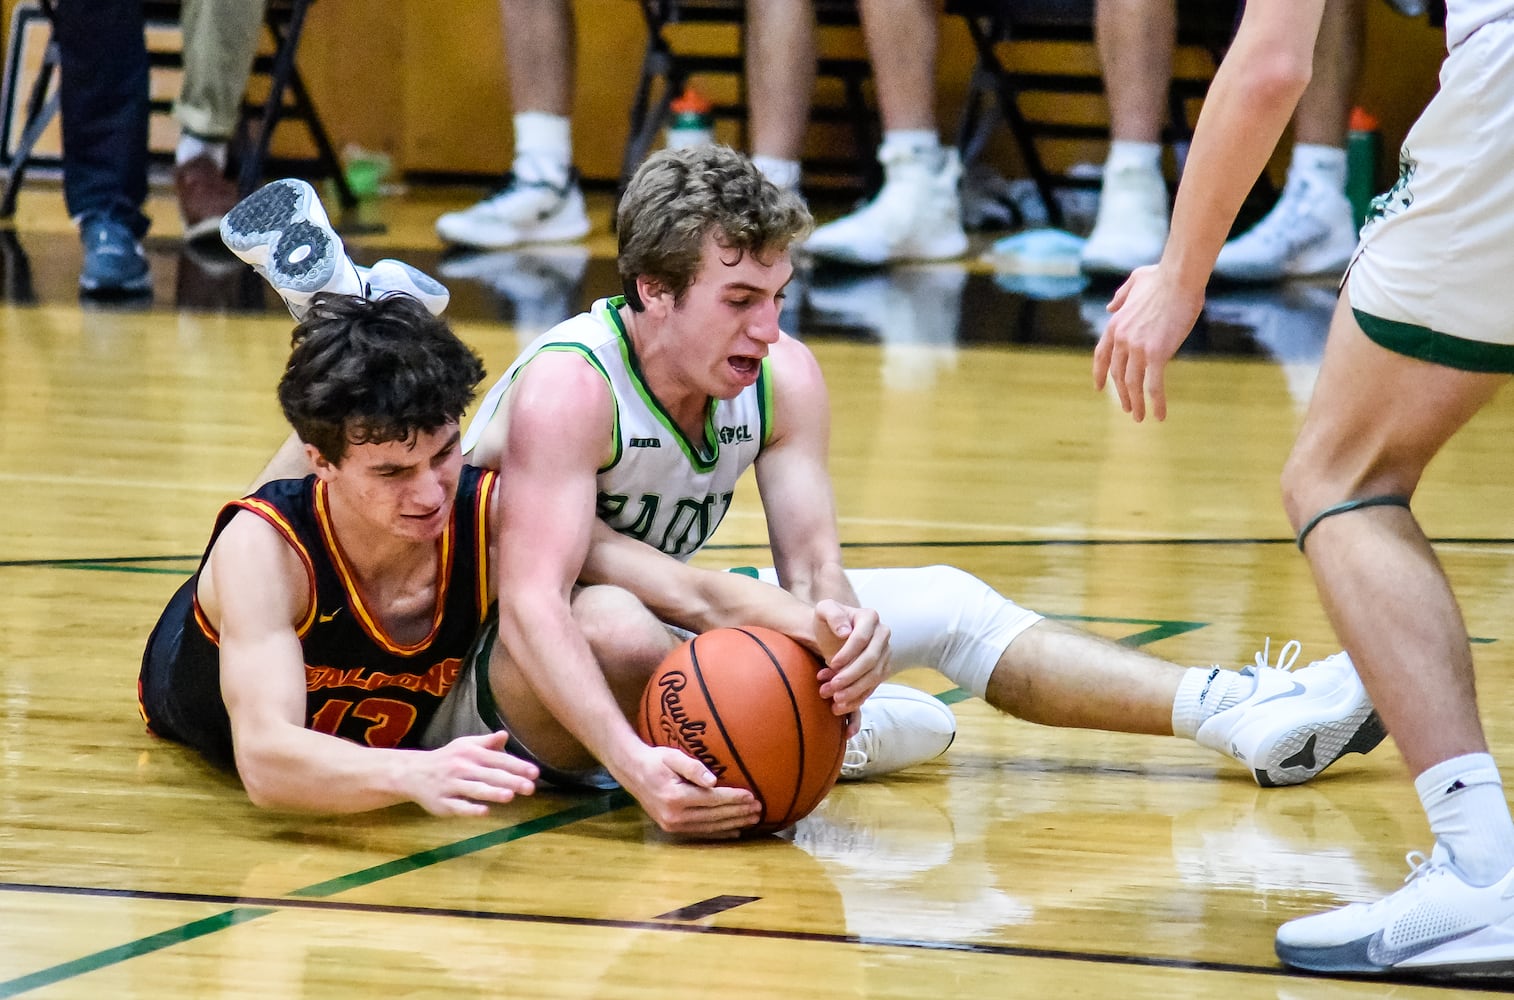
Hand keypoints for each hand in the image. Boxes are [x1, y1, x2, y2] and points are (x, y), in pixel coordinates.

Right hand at [403, 731, 538, 816]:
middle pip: (489, 775)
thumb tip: (505, 735)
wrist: (413, 772)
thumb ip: (487, 742)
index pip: (498, 759)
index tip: (535, 772)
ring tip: (510, 796)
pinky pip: (458, 806)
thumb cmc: (447, 759)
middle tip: (530, 787)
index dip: (517, 766)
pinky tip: (485, 811)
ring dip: (492, 792)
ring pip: (474, 789)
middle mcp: (462, 768)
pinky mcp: (443, 802)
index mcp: (471, 753)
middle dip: (511, 780)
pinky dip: (470, 809)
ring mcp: (452, 786)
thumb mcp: (465, 745)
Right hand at [615, 744, 761, 838]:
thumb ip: (692, 767)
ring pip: (710, 827)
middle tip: (758, 809)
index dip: (733, 798)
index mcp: (675, 797)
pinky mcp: (672, 828)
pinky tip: (734, 832)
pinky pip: (701, 833)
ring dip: (733, 824)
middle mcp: (674, 815)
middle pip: (714, 816)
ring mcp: (673, 825)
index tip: (751, 795)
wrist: (632, 773)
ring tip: (752, 820)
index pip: (712, 799)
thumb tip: (713, 781)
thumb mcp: (672, 756)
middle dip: (738, 812)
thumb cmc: (655, 760)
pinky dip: (719, 833)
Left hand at [811, 599, 890, 718]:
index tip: (831, 664)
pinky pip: (872, 688)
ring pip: (874, 677)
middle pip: (870, 660)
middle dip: (850, 676)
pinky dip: (857, 699)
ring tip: (834, 699)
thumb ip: (832, 614)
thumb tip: (845, 631)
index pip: (861, 638)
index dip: (847, 653)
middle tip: (831, 687)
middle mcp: (882, 634)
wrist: (832, 635)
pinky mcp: (882, 670)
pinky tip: (840, 706)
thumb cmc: (827, 621)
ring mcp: (885, 653)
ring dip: (853, 691)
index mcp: (870, 617)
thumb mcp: (824, 609)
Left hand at [1092, 264, 1205, 421]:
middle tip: (1129, 409)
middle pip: (1118, 374)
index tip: (1099, 388)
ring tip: (1140, 417)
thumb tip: (1109, 307)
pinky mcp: (1156, 354)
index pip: (1101, 356)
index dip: (1100, 373)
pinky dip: (1156, 403)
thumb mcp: (1133, 282)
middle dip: (1122, 394)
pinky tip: (1159, 416)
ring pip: (1132, 384)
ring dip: (1136, 404)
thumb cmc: (1162, 277)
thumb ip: (1120, 297)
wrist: (1179, 278)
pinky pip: (1154, 386)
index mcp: (1114, 325)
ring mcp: (1137, 348)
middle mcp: (1121, 339)